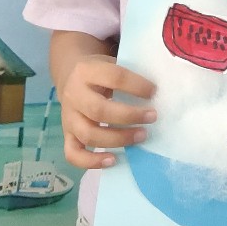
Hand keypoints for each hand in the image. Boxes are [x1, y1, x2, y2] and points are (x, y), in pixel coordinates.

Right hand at [58, 53, 155, 169]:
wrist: (71, 77)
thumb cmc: (100, 73)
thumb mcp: (111, 64)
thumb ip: (129, 75)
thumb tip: (159, 93)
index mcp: (86, 71)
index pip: (113, 77)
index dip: (136, 85)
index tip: (154, 92)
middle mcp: (74, 95)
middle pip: (99, 110)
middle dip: (129, 116)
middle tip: (152, 117)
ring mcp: (68, 117)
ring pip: (88, 134)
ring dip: (118, 139)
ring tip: (141, 136)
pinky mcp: (67, 135)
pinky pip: (73, 154)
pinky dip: (92, 161)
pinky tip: (114, 160)